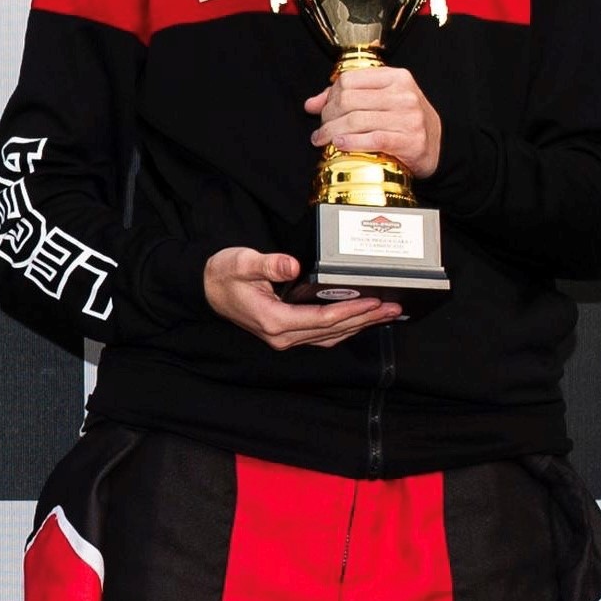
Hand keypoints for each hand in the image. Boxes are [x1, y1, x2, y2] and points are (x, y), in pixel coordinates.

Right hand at [203, 247, 400, 348]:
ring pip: (330, 336)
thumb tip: (292, 265)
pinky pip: (322, 335)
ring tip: (385, 314)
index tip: (374, 301)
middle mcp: (281, 336)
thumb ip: (267, 264)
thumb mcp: (241, 263)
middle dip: (365, 319)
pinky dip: (344, 328)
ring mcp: (284, 338)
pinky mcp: (287, 334)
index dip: (350, 311)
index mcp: (273, 320)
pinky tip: (360, 320)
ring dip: (359, 326)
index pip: (321, 318)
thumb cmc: (223, 275)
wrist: (206, 288)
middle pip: (332, 331)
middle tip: (394, 308)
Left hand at [309, 65, 439, 175]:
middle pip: (348, 100)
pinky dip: (351, 142)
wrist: (437, 145)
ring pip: (355, 120)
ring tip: (322, 140)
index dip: (330, 96)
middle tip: (321, 129)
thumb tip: (311, 104)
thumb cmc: (403, 120)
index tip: (324, 110)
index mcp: (396, 77)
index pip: (349, 80)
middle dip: (327, 117)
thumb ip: (347, 96)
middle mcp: (404, 95)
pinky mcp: (410, 141)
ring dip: (331, 132)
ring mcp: (409, 118)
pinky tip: (338, 145)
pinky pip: (372, 139)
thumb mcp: (381, 99)